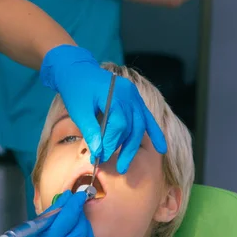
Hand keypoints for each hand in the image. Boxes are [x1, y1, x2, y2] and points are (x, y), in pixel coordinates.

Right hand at [0, 191, 98, 236]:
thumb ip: (51, 215)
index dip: (76, 203)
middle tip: (75, 212)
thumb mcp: (30, 230)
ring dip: (87, 235)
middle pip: (81, 231)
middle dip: (80, 218)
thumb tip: (66, 199)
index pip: (70, 216)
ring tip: (80, 229)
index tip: (79, 196)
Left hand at [40, 46, 166, 171]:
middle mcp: (129, 94)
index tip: (99, 156)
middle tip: (119, 167)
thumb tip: (98, 153)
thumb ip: (91, 131)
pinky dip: (153, 132)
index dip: (111, 143)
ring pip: (140, 124)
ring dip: (134, 145)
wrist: (77, 69)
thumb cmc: (76, 89)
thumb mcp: (79, 111)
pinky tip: (161, 148)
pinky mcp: (133, 99)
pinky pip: (146, 117)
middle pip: (133, 127)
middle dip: (126, 149)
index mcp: (115, 95)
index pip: (118, 125)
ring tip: (126, 162)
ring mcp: (133, 96)